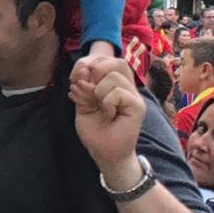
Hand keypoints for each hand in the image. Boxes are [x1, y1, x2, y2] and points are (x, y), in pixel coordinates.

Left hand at [70, 58, 143, 174]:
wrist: (104, 152)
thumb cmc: (95, 130)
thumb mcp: (82, 104)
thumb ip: (83, 85)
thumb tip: (83, 68)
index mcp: (114, 84)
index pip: (107, 60)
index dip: (89, 64)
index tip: (76, 81)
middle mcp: (127, 87)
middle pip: (117, 62)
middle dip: (96, 71)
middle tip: (89, 91)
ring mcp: (134, 96)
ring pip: (115, 75)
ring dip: (98, 90)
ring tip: (99, 106)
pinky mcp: (138, 106)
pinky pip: (118, 92)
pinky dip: (106, 101)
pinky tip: (107, 113)